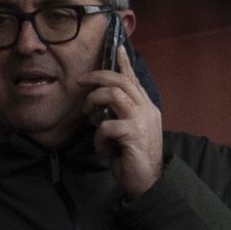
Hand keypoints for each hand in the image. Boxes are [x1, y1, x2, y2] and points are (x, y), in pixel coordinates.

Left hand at [83, 46, 163, 196]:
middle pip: (121, 81)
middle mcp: (146, 110)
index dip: (124, 63)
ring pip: (114, 94)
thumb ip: (119, 117)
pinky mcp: (134, 134)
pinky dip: (98, 135)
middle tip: (81, 81)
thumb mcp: (127, 132)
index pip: (134, 80)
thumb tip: (99, 110)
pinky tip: (100, 146)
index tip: (117, 47)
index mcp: (146, 108)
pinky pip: (106, 125)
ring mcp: (141, 121)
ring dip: (93, 101)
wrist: (149, 182)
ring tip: (86, 115)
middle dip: (97, 77)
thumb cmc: (134, 158)